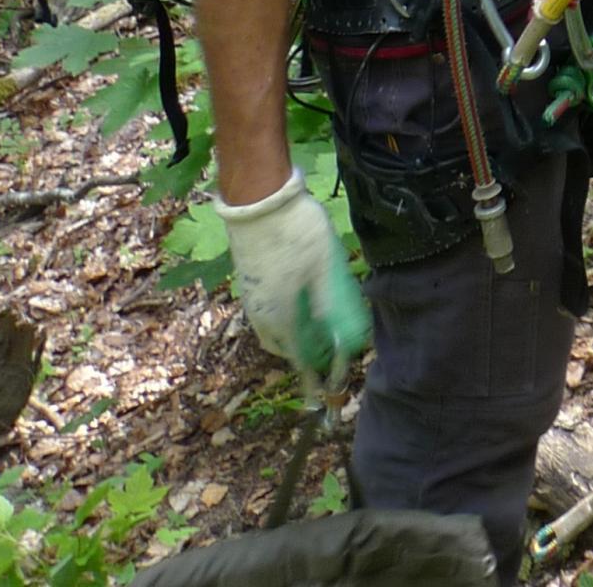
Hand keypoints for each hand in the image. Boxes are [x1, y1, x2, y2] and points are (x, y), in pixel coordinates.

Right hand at [216, 171, 370, 396]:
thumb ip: (334, 305)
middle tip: (329, 351)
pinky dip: (285, 318)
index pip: (301, 358)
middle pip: (284, 347)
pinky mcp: (249, 281)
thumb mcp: (327, 269)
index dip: (316, 375)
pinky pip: (266, 313)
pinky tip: (302, 302)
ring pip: (272, 330)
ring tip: (318, 329)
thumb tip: (343, 334)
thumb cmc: (298, 234)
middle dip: (304, 356)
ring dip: (293, 336)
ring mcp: (251, 297)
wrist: (259, 200)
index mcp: (281, 317)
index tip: (326, 391)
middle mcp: (261, 314)